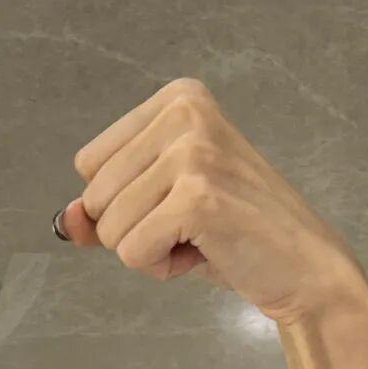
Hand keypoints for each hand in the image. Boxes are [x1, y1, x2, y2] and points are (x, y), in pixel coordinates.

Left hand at [60, 78, 367, 325]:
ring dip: (149, 253)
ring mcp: (192, 152)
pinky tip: (206, 252)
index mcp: (177, 100)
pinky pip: (132, 253)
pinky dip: (161, 268)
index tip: (178, 204)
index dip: (124, 203)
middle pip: (95, 198)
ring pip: (109, 229)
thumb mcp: (162, 211)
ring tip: (201, 239)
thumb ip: (107, 211)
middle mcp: (184, 113)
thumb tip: (64, 220)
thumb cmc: (235, 234)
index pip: (90, 164)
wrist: (303, 268)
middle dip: (133, 231)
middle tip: (193, 227)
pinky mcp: (197, 196)